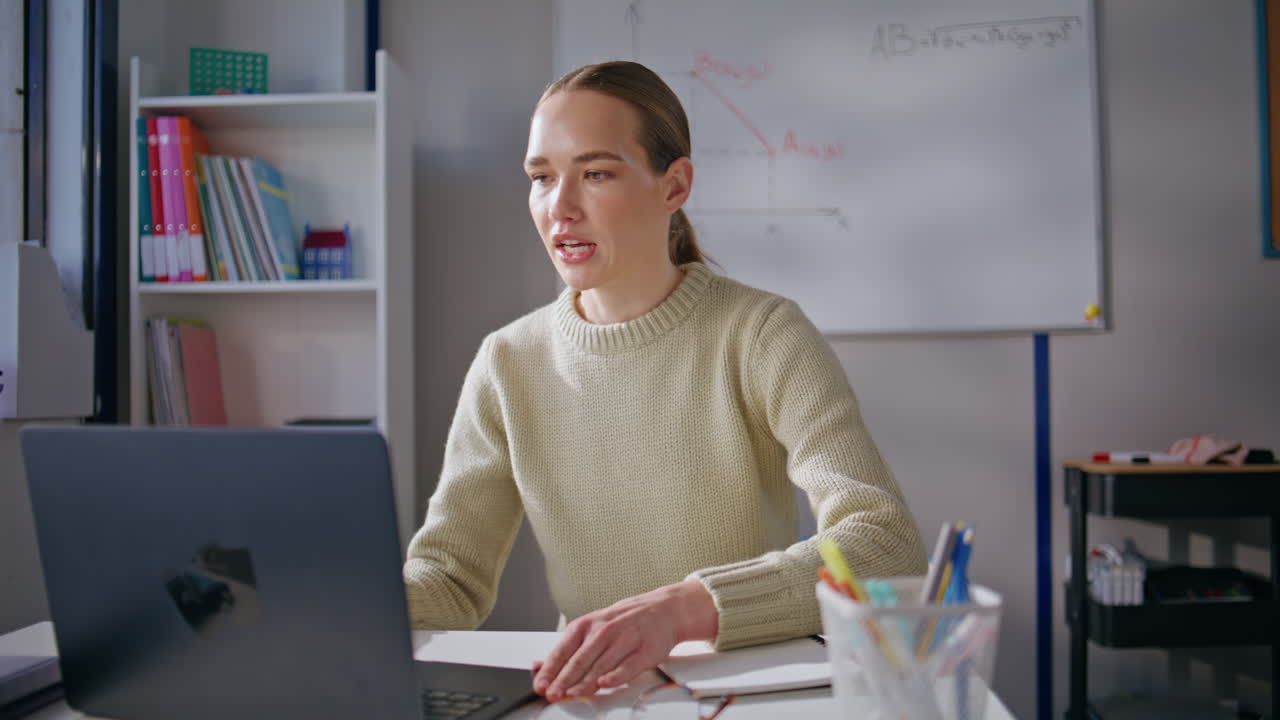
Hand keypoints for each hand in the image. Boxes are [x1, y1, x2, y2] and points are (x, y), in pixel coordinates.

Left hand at [531, 580, 717, 700]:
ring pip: (601, 664)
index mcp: (587, 625)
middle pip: (580, 659)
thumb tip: (538, 666)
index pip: (563, 650)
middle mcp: (605, 631)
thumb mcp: (592, 627)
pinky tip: (605, 684)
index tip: (541, 684)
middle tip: (552, 694)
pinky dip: (615, 676)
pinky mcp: (645, 651)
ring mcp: (625, 640)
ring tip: (572, 694)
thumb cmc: (624, 621)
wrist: (664, 610)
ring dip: (585, 681)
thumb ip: (568, 649)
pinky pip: (628, 666)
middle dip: (564, 679)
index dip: (550, 669)